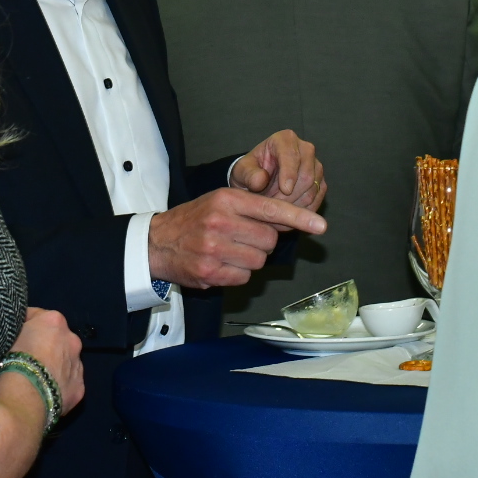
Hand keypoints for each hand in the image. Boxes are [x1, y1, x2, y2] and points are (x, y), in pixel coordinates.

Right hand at [11, 307, 83, 414]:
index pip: (37, 316)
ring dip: (54, 365)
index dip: (24, 326)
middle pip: (55, 339)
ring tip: (36, 378)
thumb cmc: (11, 361)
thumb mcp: (8, 334)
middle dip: (44, 345)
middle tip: (26, 359)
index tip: (14, 337)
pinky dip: (58, 386)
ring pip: (65, 361)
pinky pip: (68, 383)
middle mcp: (72, 339)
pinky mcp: (79, 388)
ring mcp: (77, 365)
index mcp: (54, 320)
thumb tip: (18, 331)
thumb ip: (18, 329)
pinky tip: (45, 393)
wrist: (24, 397)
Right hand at [148, 188, 325, 289]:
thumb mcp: (220, 203)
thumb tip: (289, 223)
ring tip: (229, 251)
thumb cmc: (194, 220)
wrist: (157, 242)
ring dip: (250, 260)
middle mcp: (221, 222)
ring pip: (259, 261)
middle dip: (262, 242)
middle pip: (269, 240)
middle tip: (242, 239)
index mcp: (226, 200)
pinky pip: (244, 278)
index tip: (321, 226)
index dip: (299, 218)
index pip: (271, 209)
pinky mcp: (210, 273)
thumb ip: (252, 210)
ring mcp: (214, 249)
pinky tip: (220, 264)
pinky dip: (237, 274)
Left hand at [229, 130, 325, 217]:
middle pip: (306, 175)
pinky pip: (317, 199)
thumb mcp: (242, 171)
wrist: (259, 181)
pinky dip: (303, 210)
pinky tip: (287, 214)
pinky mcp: (320, 182)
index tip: (284, 190)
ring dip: (295, 205)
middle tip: (274, 206)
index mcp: (285, 139)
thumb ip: (249, 174)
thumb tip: (261, 180)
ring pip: (312, 189)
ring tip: (277, 210)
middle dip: (290, 195)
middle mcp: (305, 149)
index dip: (289, 173)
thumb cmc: (250, 172)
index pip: (292, 155)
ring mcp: (315, 166)